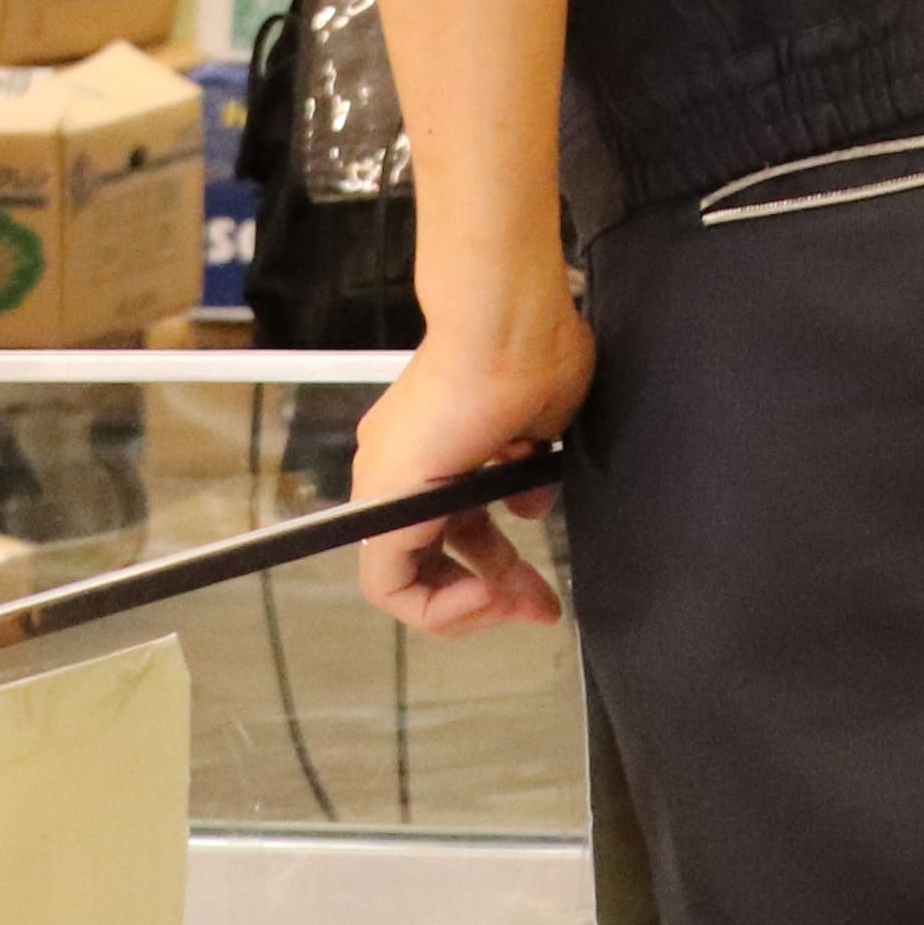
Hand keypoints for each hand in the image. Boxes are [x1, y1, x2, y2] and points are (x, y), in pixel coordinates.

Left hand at [354, 289, 597, 638]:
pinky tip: (491, 595)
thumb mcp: (540, 428)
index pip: (448, 528)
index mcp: (432, 446)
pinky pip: (390, 584)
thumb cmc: (530, 350)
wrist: (505, 318)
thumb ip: (524, 473)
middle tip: (541, 606)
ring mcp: (385, 481)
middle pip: (432, 557)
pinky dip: (440, 606)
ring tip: (527, 602)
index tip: (538, 578)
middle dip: (493, 590)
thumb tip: (526, 501)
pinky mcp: (383, 501)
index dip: (493, 565)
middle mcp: (399, 466)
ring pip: (411, 574)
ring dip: (474, 601)